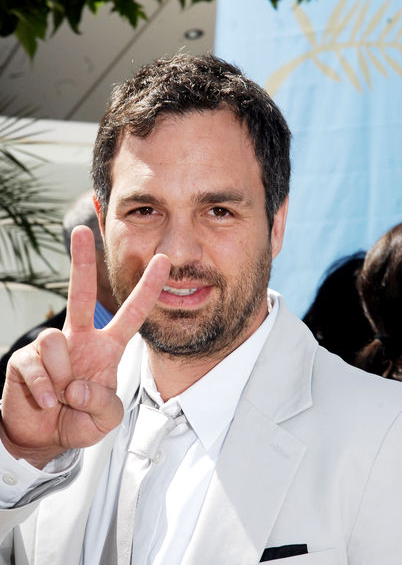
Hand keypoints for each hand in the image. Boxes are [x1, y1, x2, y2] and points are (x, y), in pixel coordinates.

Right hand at [0, 225, 169, 467]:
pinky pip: (36, 365)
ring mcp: (53, 347)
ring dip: (61, 378)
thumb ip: (103, 404)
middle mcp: (81, 339)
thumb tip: (76, 384)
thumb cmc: (78, 421)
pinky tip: (46, 402)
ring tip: (61, 398)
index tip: (162, 262)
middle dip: (82, 262)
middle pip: (83, 293)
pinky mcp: (26, 359)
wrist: (41, 439)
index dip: (148, 289)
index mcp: (107, 348)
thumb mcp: (105, 419)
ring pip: (55, 340)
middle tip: (82, 231)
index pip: (132, 314)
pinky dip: (44, 390)